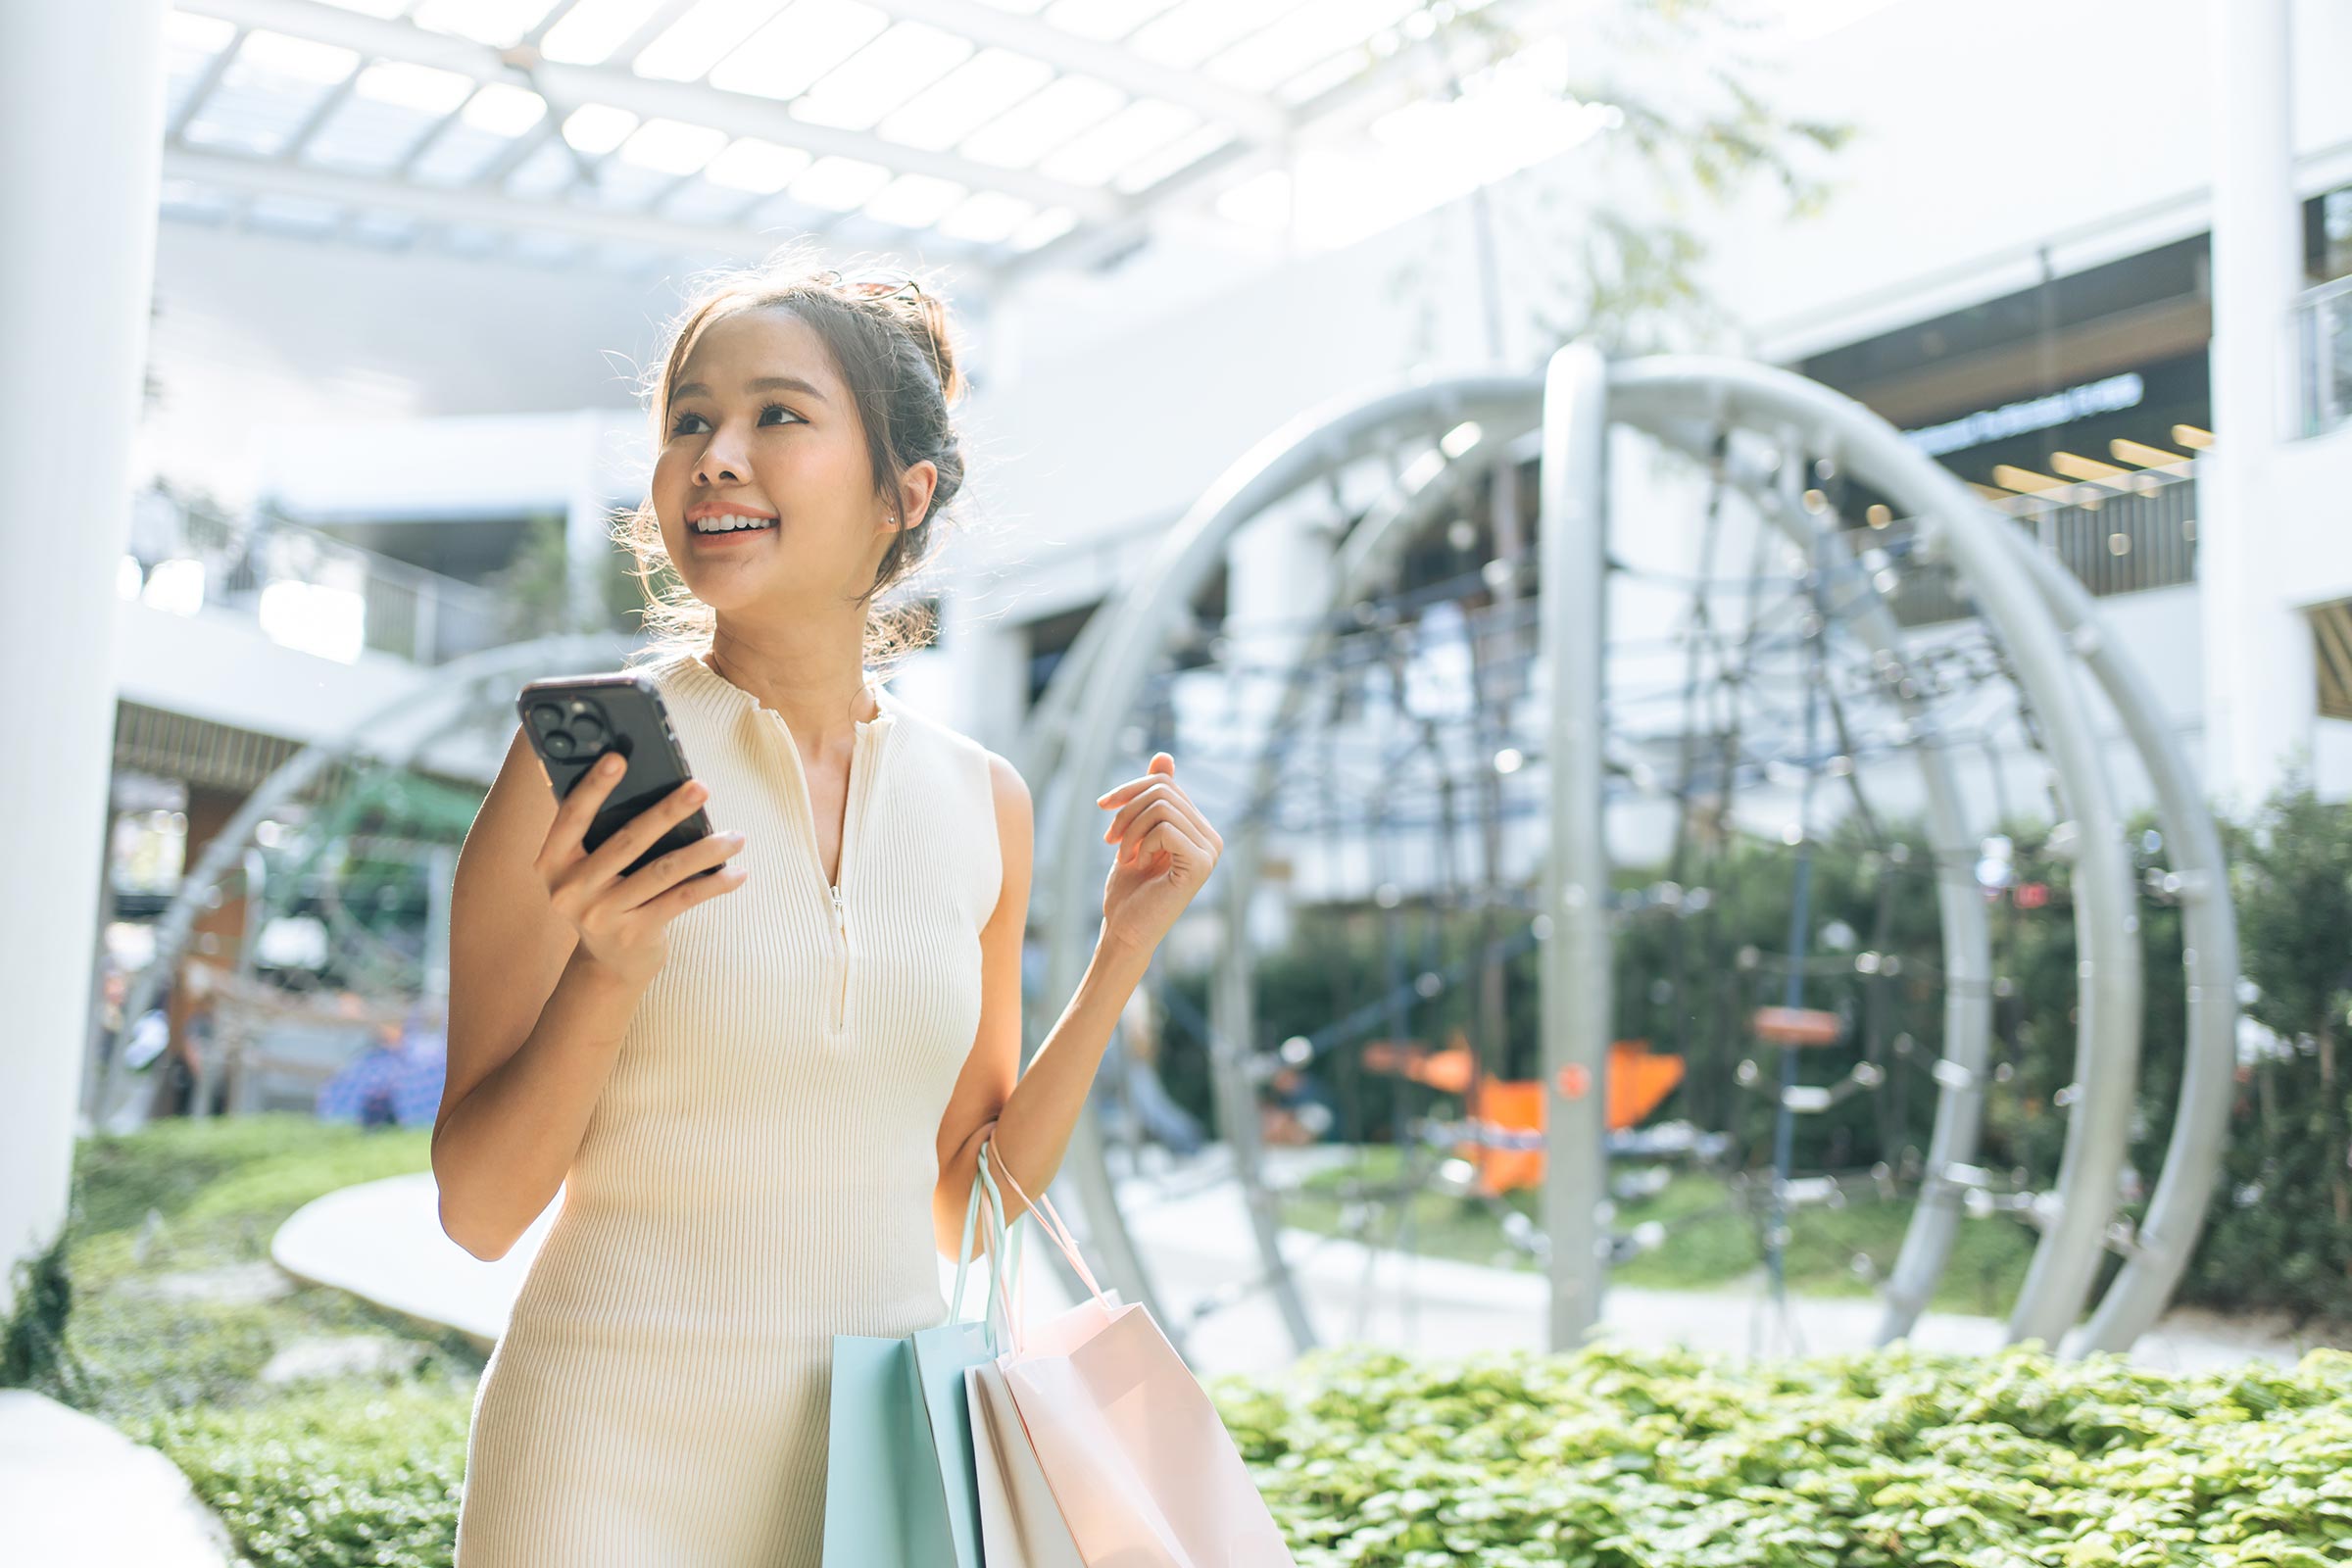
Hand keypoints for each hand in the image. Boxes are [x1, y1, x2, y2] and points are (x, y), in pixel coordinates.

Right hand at [536, 755, 747, 987]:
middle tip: (700, 787)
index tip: (618, 757)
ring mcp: (602, 914)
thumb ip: (601, 836)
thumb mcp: (587, 870)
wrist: (607, 965)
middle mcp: (571, 890)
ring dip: (705, 850)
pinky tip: (737, 873)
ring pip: (662, 871)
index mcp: (553, 863)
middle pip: (627, 840)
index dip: (593, 786)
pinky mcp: (634, 934)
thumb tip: (654, 788)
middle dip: (668, 811)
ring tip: (737, 837)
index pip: (571, 816)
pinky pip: (681, 900)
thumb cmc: (605, 897)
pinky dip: (713, 884)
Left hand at [1095, 753, 1219, 954]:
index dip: (1129, 789)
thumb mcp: (1135, 831)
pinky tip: (1138, 864)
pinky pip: (1165, 828)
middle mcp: (1212, 838)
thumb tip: (1165, 756)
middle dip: (1126, 809)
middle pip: (1163, 790)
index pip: (1165, 784)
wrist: (1125, 930)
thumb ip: (1152, 797)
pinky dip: (1141, 843)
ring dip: (1129, 829)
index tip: (1103, 807)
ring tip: (1123, 855)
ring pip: (1161, 807)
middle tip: (1110, 838)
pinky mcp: (1201, 865)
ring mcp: (1211, 852)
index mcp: (1199, 828)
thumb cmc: (1129, 888)